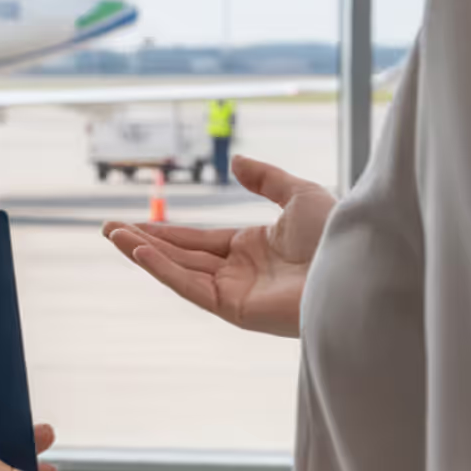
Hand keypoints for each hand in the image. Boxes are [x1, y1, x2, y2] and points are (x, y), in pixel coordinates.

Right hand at [102, 155, 334, 337]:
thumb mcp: (301, 195)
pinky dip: (165, 270)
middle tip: (108, 229)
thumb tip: (235, 161)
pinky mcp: (237, 309)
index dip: (163, 230)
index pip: (196, 239)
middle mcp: (239, 272)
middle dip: (143, 242)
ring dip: (144, 253)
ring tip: (114, 235)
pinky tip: (142, 252)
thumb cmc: (342, 234)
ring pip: (180, 270)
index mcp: (252, 248)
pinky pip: (192, 287)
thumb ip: (266, 179)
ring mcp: (236, 292)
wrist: (363, 268)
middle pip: (180, 255)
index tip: (131, 223)